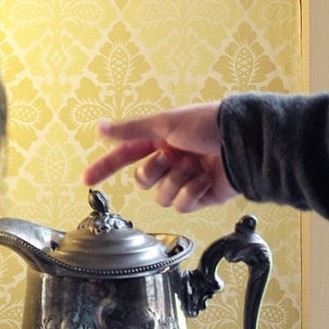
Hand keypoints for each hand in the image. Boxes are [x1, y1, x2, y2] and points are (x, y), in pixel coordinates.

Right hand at [82, 100, 236, 212]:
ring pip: (161, 195)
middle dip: (155, 170)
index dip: (105, 167)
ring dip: (177, 180)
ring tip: (196, 166)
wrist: (242, 141)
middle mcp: (170, 160)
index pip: (124, 155)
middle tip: (172, 155)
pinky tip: (206, 180)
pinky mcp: (200, 197)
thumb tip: (99, 128)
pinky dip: (192, 192)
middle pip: (142, 179)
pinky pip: (182, 205)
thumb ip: (130, 129)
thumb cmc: (207, 124)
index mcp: (159, 140)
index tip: (86, 180)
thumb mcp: (165, 123)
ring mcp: (185, 180)